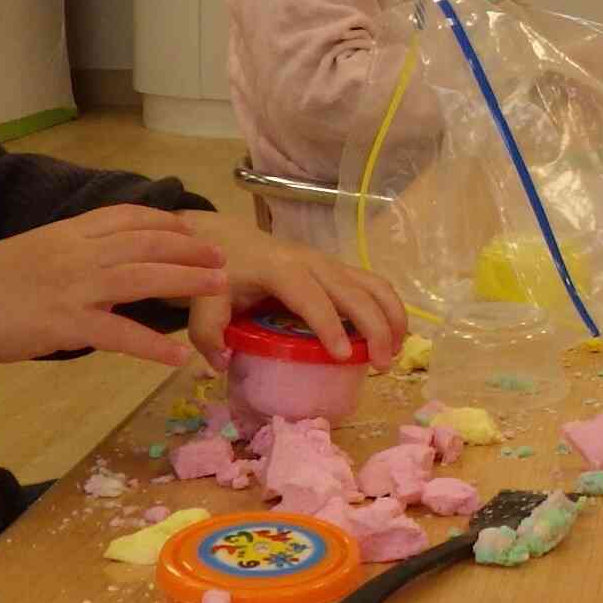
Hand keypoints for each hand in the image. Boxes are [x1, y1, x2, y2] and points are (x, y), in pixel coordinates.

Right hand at [0, 206, 227, 373]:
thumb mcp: (34, 250)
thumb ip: (71, 252)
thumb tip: (104, 260)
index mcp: (69, 233)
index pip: (128, 216)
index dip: (166, 221)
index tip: (192, 226)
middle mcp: (78, 253)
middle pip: (148, 243)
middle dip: (191, 248)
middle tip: (224, 258)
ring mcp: (74, 287)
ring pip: (144, 278)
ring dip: (188, 282)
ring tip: (220, 289)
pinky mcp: (66, 324)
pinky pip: (120, 333)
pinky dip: (153, 346)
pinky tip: (178, 357)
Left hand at [175, 210, 406, 369]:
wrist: (229, 238)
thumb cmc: (220, 271)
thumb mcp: (204, 298)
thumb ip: (206, 330)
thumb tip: (222, 362)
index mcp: (281, 269)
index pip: (311, 298)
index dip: (329, 325)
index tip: (344, 356)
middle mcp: (313, 262)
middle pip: (354, 291)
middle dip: (375, 327)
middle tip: (383, 364)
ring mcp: (330, 263)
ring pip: (373, 284)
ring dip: (392, 316)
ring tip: (398, 350)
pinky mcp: (338, 268)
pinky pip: (372, 283)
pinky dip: (389, 307)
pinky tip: (394, 334)